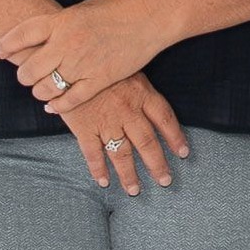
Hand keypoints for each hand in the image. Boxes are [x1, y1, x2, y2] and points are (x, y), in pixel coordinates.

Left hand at [0, 0, 173, 117]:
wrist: (149, 17)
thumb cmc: (118, 8)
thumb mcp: (81, 9)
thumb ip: (61, 25)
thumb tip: (45, 39)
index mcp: (60, 21)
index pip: (20, 35)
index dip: (5, 46)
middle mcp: (66, 43)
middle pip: (30, 69)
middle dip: (24, 76)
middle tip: (25, 78)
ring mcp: (82, 63)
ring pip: (46, 88)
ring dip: (39, 92)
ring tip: (41, 91)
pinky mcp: (100, 79)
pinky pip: (71, 100)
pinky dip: (58, 106)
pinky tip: (53, 106)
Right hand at [57, 71, 189, 191]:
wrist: (66, 59)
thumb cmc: (99, 59)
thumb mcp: (126, 67)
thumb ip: (138, 87)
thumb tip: (151, 105)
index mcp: (141, 94)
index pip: (165, 119)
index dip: (175, 137)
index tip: (183, 153)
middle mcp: (128, 111)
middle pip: (147, 143)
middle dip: (157, 164)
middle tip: (165, 181)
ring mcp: (106, 121)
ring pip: (122, 153)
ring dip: (129, 174)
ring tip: (134, 190)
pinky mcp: (84, 127)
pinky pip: (93, 153)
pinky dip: (98, 169)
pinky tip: (103, 181)